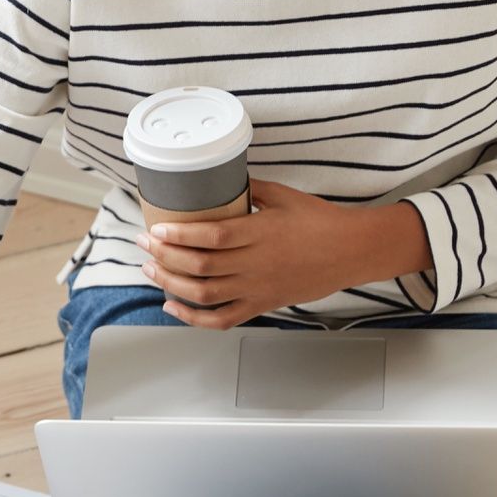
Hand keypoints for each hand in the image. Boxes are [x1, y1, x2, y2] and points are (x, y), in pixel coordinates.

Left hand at [136, 180, 430, 327]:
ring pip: (205, 294)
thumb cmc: (321, 220)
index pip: (212, 237)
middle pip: (201, 266)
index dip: (179, 235)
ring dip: (171, 283)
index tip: (155, 229)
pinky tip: (172, 306)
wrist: (354, 251)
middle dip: (164, 256)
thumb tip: (218, 178)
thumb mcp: (283, 196)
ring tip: (150, 269)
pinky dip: (193, 318)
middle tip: (143, 244)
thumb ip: (249, 189)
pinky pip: (223, 319)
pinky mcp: (262, 304)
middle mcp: (257, 264)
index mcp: (261, 233)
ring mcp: (258, 288)